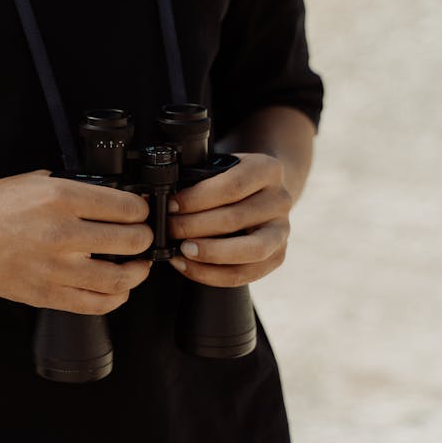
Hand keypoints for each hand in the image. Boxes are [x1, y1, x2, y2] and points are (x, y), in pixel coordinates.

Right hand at [0, 171, 153, 314]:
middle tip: (141, 236)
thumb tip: (106, 194)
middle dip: (143, 238)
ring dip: (138, 271)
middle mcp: (62, 233)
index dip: (141, 210)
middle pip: (131, 241)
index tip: (139, 212)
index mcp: (60, 198)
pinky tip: (118, 289)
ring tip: (138, 265)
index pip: (126, 207)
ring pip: (120, 278)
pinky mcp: (48, 295)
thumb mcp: (34, 180)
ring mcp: (56, 268)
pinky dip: (116, 297)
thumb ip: (71, 187)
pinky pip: (95, 304)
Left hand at [167, 153, 291, 286]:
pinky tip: (188, 266)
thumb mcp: (219, 168)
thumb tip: (159, 197)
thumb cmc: (230, 180)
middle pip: (236, 218)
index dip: (197, 198)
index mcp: (267, 169)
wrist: (260, 193)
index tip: (170, 205)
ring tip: (180, 251)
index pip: (231, 186)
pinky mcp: (277, 256)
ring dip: (209, 253)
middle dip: (194, 226)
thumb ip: (198, 178)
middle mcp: (280, 200)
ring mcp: (282, 230)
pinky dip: (212, 274)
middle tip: (168, 230)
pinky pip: (245, 274)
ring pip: (249, 250)